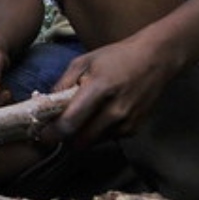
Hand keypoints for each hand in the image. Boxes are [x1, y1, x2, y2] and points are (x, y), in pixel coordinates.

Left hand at [44, 38, 173, 147]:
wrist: (156, 59)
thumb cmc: (116, 57)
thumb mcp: (83, 61)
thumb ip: (62, 83)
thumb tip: (45, 104)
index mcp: (99, 89)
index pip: (70, 122)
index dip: (53, 133)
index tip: (42, 135)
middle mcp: (115, 111)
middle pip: (80, 141)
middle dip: (65, 139)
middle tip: (57, 129)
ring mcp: (127, 122)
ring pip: (93, 142)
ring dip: (82, 136)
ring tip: (81, 117)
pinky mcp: (134, 129)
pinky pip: (107, 138)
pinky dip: (98, 132)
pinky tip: (99, 115)